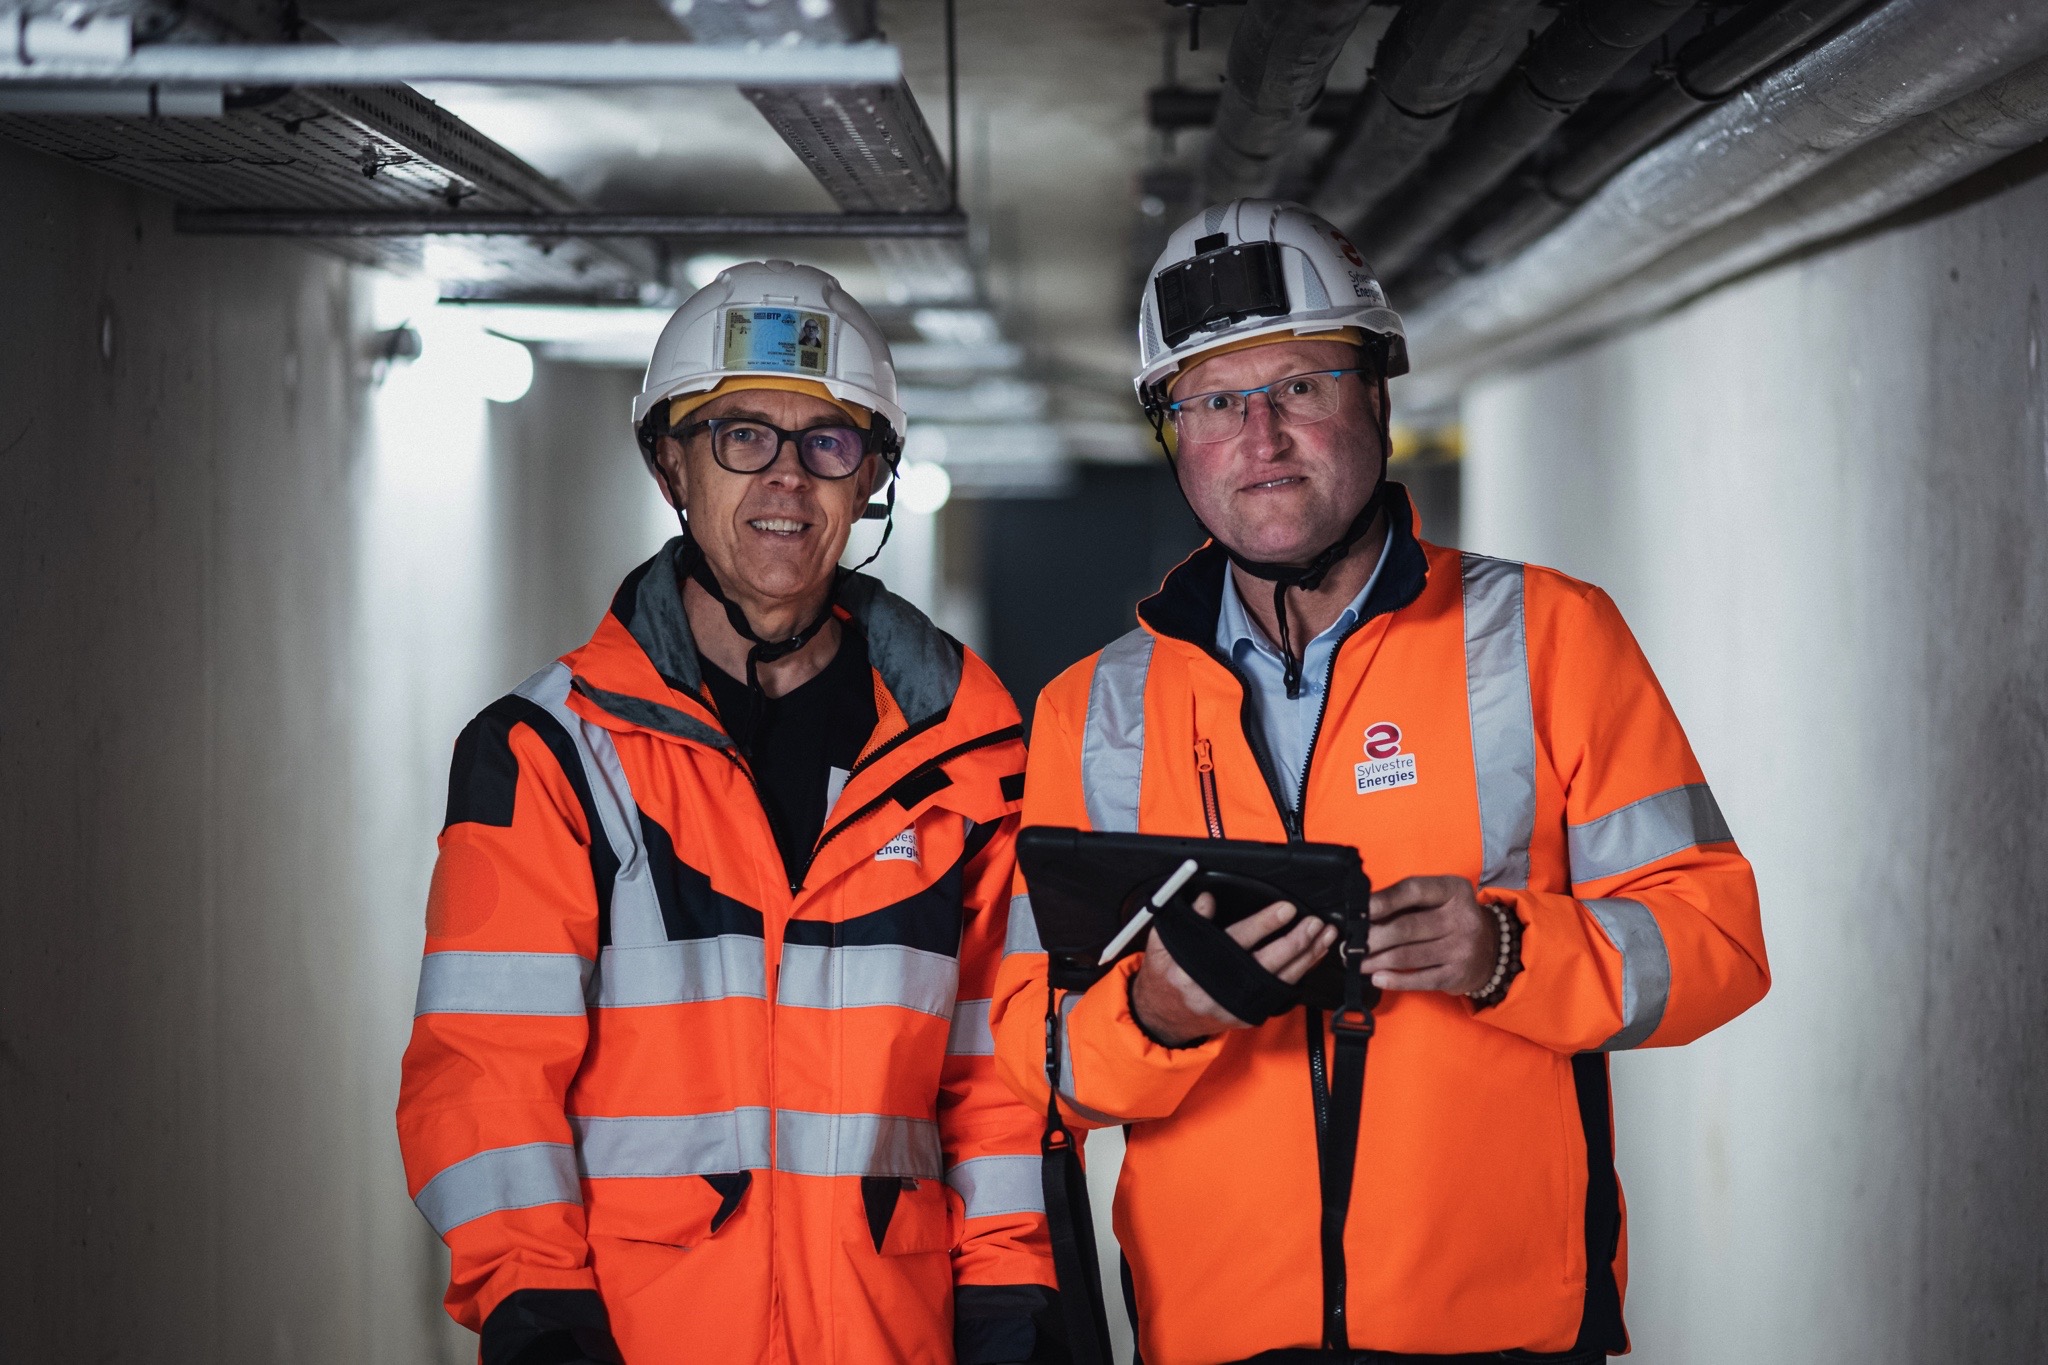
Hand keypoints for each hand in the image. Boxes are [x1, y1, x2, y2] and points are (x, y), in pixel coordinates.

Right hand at [1130, 893, 1337, 1044]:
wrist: (1164, 1018)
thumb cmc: (1165, 976)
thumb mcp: (1162, 943)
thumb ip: (1186, 919)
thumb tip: (1207, 899)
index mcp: (1196, 968)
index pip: (1238, 941)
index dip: (1264, 924)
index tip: (1286, 909)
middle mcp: (1219, 990)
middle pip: (1267, 963)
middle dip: (1296, 941)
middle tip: (1314, 923)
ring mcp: (1235, 1006)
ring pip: (1280, 980)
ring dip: (1306, 957)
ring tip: (1324, 936)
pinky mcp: (1247, 1015)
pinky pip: (1279, 992)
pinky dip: (1299, 973)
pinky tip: (1312, 957)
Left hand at [1359, 875, 1496, 993]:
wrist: (1492, 949)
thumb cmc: (1450, 918)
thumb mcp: (1437, 899)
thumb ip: (1405, 901)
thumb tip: (1362, 912)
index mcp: (1453, 890)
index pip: (1413, 891)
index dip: (1384, 900)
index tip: (1360, 910)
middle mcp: (1462, 918)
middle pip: (1405, 927)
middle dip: (1372, 937)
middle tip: (1349, 944)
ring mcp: (1462, 948)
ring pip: (1407, 955)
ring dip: (1375, 960)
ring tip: (1356, 961)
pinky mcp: (1457, 975)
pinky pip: (1419, 979)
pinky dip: (1394, 980)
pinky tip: (1377, 977)